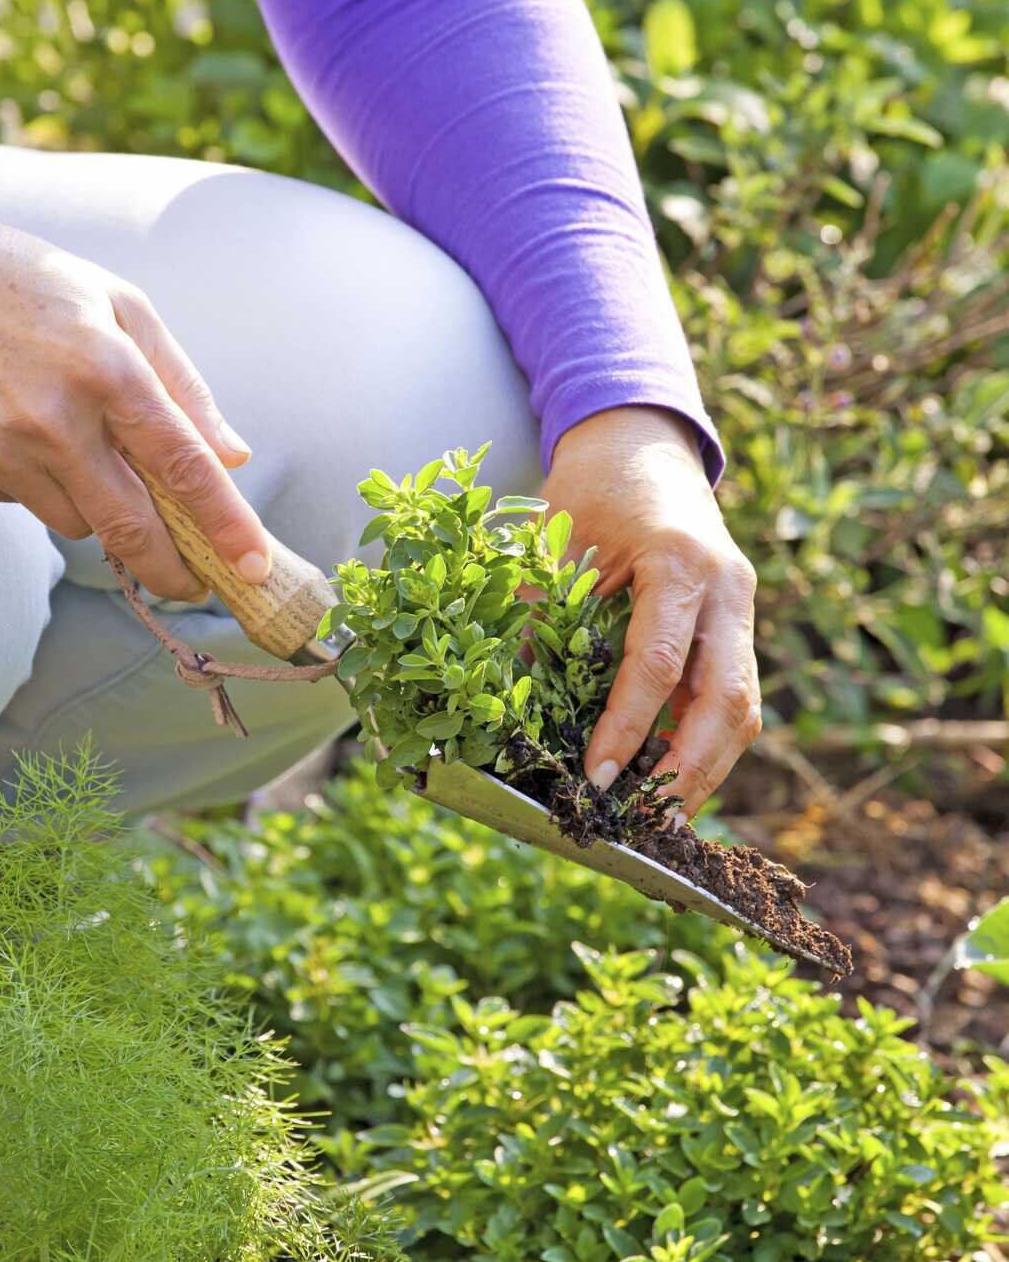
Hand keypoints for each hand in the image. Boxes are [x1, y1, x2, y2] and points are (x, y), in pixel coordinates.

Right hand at [0, 176, 271, 600]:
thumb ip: (182, 385)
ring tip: (74, 440)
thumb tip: (232, 456)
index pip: (183, 466)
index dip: (225, 525)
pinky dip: (40, 483)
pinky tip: (17, 427)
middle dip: (171, 569)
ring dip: (97, 508)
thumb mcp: (120, 306)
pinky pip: (26, 504)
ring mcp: (0, 448)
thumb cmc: (27, 284)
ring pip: (78, 525)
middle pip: (131, 528)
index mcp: (107, 366)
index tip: (253, 568)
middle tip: (194, 584)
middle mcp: (53, 416)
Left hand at [543, 406, 759, 817]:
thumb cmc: (590, 488)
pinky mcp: (738, 622)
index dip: (628, 729)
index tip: (597, 778)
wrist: (640, 439)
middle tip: (647, 822)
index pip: (661, 665)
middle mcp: (727, 587)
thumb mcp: (556, 548)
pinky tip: (670, 779)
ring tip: (662, 818)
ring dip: (706, 768)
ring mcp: (741, 605)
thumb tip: (517, 713)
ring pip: (743, 707)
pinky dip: (705, 742)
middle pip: (728, 700)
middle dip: (689, 772)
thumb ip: (542, 623)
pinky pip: (733, 694)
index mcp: (680, 561)